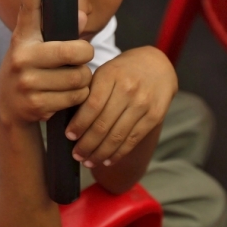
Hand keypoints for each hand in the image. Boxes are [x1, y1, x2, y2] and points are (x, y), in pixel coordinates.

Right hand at [0, 0, 93, 127]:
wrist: (10, 108)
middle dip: (86, 56)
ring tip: (68, 81)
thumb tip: (83, 15)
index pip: (29, 9)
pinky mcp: (35, 104)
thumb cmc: (30, 72)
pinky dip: (77, 97)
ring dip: (82, 80)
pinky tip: (62, 97)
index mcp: (23, 38)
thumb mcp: (38, 50)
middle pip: (75, 51)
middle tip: (81, 59)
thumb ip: (62, 33)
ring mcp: (27, 82)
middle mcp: (21, 57)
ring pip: (79, 77)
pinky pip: (75, 97)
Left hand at [65, 46, 176, 167]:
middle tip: (76, 154)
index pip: (92, 106)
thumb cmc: (122, 71)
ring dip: (100, 153)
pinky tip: (107, 160)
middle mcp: (128, 89)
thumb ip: (89, 92)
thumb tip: (69, 121)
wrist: (156, 64)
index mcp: (110, 75)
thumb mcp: (104, 72)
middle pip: (103, 124)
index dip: (79, 124)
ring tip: (88, 161)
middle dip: (87, 144)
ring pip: (118, 136)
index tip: (69, 136)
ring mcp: (143, 104)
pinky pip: (133, 140)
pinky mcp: (155, 116)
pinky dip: (118, 153)